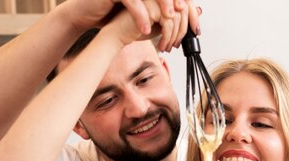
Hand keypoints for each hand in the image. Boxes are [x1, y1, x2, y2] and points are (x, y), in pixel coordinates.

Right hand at [61, 0, 199, 41]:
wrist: (91, 17)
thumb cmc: (120, 19)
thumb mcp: (150, 19)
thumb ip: (171, 16)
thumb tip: (197, 11)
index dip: (190, 11)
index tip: (196, 29)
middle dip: (179, 10)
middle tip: (182, 26)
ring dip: (162, 9)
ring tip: (166, 23)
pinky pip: (132, 1)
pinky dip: (141, 16)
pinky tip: (145, 30)